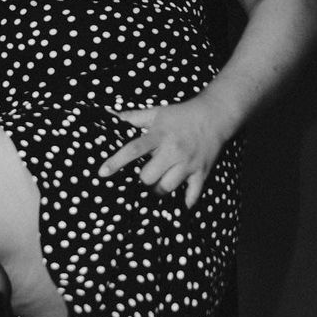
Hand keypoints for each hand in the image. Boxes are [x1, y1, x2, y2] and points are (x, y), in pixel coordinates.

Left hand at [97, 95, 231, 208]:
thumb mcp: (157, 112)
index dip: (116, 161)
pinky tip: (180, 204)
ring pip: (166, 187)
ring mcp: (188, 163)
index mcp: (159, 135)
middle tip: (147, 175)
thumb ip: (133, 117)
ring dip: (160, 189)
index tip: (102, 173)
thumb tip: (111, 116)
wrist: (215, 115)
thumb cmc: (181, 115)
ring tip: (160, 183)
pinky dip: (185, 202)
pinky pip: (192, 194)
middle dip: (144, 179)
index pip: (133, 149)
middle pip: (148, 176)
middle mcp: (173, 150)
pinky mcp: (201, 172)